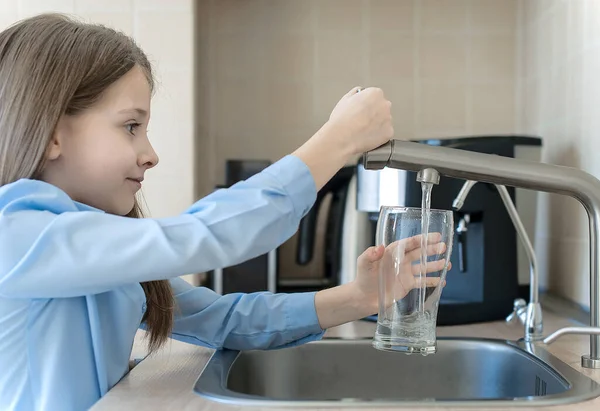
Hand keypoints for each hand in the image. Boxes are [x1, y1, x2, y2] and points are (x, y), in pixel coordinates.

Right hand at [292, 86, 392, 189]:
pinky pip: (384, 136)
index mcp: (374, 93)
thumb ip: (354, 94)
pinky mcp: (388, 134)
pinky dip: (377, 139)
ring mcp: (388, 120)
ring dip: (376, 128)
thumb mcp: (344, 101)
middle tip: (359, 126)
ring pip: (383, 123)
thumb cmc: (339, 120)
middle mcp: (384, 105)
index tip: (359, 116)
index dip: (366, 108)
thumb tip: (358, 92)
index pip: (374, 98)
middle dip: (373, 117)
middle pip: (381, 110)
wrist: (340, 138)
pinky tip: (365, 140)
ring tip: (361, 134)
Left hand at [314, 233, 449, 328]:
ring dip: (435, 265)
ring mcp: (405, 273)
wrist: (363, 297)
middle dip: (432, 250)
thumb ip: (369, 255)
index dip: (422, 239)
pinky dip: (432, 282)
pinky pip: (422, 282)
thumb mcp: (363, 263)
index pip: (409, 243)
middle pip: (419, 253)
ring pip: (424, 267)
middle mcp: (401, 261)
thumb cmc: (362, 278)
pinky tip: (442, 281)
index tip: (434, 236)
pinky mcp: (407, 285)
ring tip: (447, 264)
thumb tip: (378, 247)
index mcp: (391, 252)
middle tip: (444, 247)